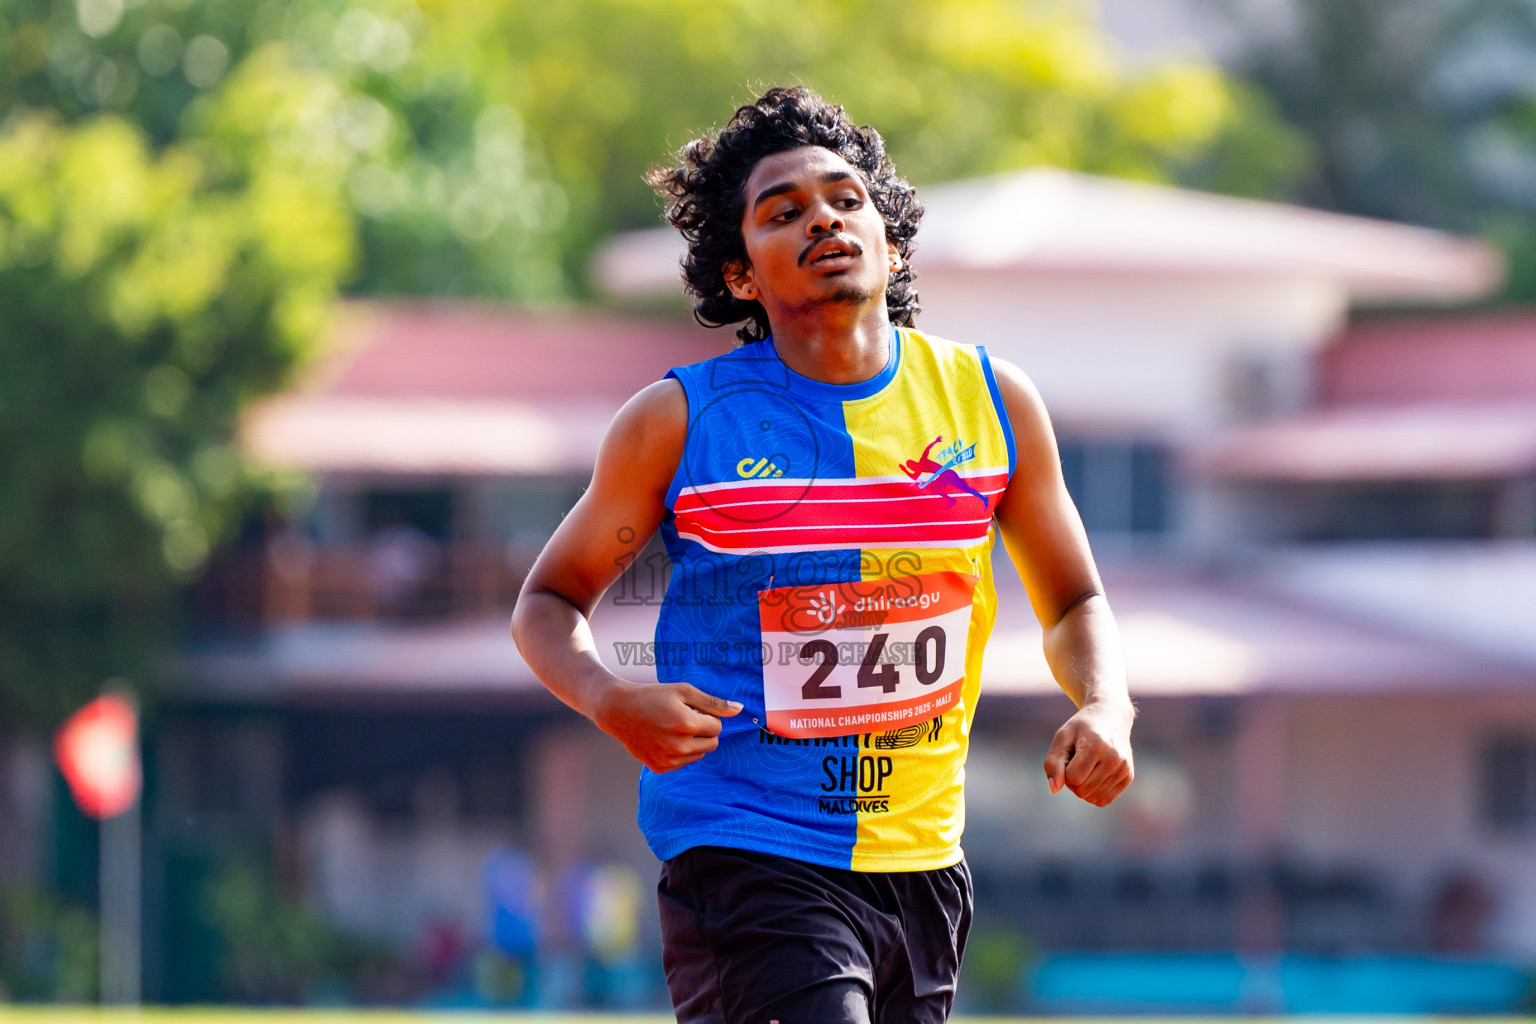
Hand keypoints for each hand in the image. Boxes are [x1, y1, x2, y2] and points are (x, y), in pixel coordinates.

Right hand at [594, 680, 741, 772]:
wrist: (619, 711)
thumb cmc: (653, 696)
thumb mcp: (684, 692)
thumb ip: (713, 702)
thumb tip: (739, 710)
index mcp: (686, 724)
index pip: (717, 727)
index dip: (707, 716)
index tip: (692, 710)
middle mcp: (678, 746)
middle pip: (712, 744)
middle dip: (704, 731)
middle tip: (685, 719)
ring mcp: (668, 760)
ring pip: (699, 755)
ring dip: (693, 743)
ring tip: (673, 728)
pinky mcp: (660, 768)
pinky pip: (683, 762)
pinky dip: (680, 752)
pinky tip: (664, 739)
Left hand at [1043, 700, 1134, 805]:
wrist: (1111, 716)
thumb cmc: (1082, 728)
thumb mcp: (1062, 737)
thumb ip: (1053, 763)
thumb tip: (1054, 790)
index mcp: (1096, 746)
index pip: (1073, 778)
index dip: (1064, 771)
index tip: (1069, 756)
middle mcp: (1114, 759)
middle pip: (1082, 791)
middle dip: (1072, 780)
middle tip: (1076, 761)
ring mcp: (1124, 769)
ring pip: (1092, 798)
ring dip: (1083, 787)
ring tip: (1086, 766)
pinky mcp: (1128, 776)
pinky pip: (1104, 800)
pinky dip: (1093, 793)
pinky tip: (1094, 775)